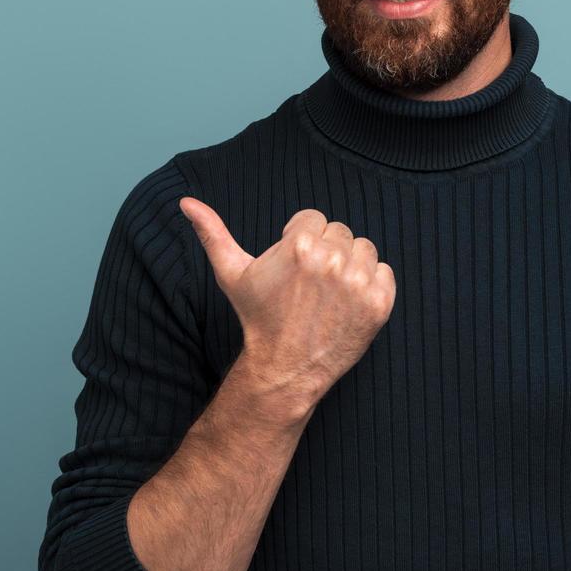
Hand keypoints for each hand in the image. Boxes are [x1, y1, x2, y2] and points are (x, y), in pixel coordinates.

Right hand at [179, 197, 395, 411]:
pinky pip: (384, 272)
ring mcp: (359, 283)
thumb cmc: (258, 318)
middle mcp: (332, 259)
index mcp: (299, 244)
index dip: (300, 240)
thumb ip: (212, 233)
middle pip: (339, 232)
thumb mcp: (232, 274)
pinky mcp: (379, 303)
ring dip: (350, 266)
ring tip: (327, 293)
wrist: (284, 368)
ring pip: (364, 249)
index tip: (292, 269)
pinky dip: (371, 286)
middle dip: (325, 252)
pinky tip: (347, 304)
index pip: (314, 219)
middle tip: (308, 285)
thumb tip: (186, 202)